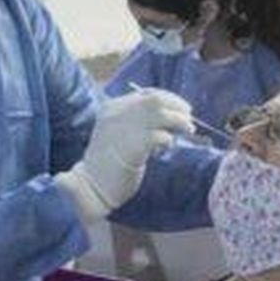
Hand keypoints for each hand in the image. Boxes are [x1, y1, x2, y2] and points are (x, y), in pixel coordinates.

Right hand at [72, 89, 195, 210]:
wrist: (90, 186)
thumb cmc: (108, 164)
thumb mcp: (119, 134)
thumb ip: (138, 123)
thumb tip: (172, 117)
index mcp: (112, 107)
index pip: (146, 94)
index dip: (169, 98)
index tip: (182, 109)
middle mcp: (117, 113)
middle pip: (156, 100)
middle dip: (178, 107)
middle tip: (189, 120)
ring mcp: (123, 128)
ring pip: (161, 114)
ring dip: (179, 121)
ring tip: (186, 131)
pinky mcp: (132, 147)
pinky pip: (160, 136)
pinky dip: (168, 140)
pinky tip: (165, 148)